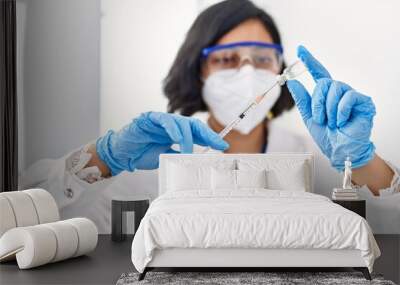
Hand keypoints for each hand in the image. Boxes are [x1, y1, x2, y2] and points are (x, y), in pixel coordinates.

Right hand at [96, 112, 228, 174]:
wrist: (122, 155)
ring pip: (181, 122)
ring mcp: (160, 121)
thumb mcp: (166, 157)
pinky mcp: (149, 119)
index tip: (222, 145)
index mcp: (176, 133)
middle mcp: (170, 125)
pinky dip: (172, 128)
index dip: (210, 138)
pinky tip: (177, 138)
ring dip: (187, 137)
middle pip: (193, 125)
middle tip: (217, 144)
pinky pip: (164, 120)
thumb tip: (195, 159)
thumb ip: (179, 155)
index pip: (196, 133)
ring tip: (188, 152)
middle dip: (207, 134)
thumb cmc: (141, 154)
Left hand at [286, 46, 375, 170]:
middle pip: (324, 82)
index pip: (318, 72)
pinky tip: (342, 121)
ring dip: (328, 109)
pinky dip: (340, 111)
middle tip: (320, 118)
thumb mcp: (309, 117)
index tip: (300, 49)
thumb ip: (302, 99)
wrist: (340, 150)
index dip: (309, 60)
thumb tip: (291, 82)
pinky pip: (348, 97)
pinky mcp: (363, 101)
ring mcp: (351, 95)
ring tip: (332, 123)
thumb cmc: (327, 135)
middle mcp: (339, 92)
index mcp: (326, 95)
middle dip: (317, 102)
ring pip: (334, 88)